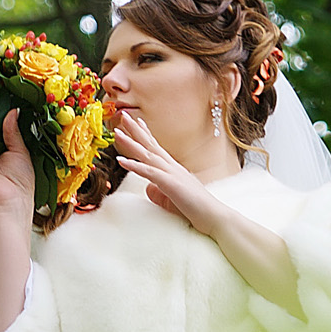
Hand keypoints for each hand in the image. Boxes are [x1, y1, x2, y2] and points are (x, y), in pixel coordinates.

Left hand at [113, 113, 224, 234]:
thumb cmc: (195, 208)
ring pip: (147, 154)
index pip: (157, 147)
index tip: (137, 122)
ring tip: (117, 132)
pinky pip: (148, 172)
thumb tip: (147, 188)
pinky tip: (120, 160)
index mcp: (173, 168)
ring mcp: (171, 173)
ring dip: (131, 142)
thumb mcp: (172, 198)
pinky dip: (134, 165)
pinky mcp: (170, 183)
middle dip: (135, 129)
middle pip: (150, 144)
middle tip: (123, 115)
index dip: (146, 134)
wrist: (213, 216)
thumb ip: (159, 191)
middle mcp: (172, 167)